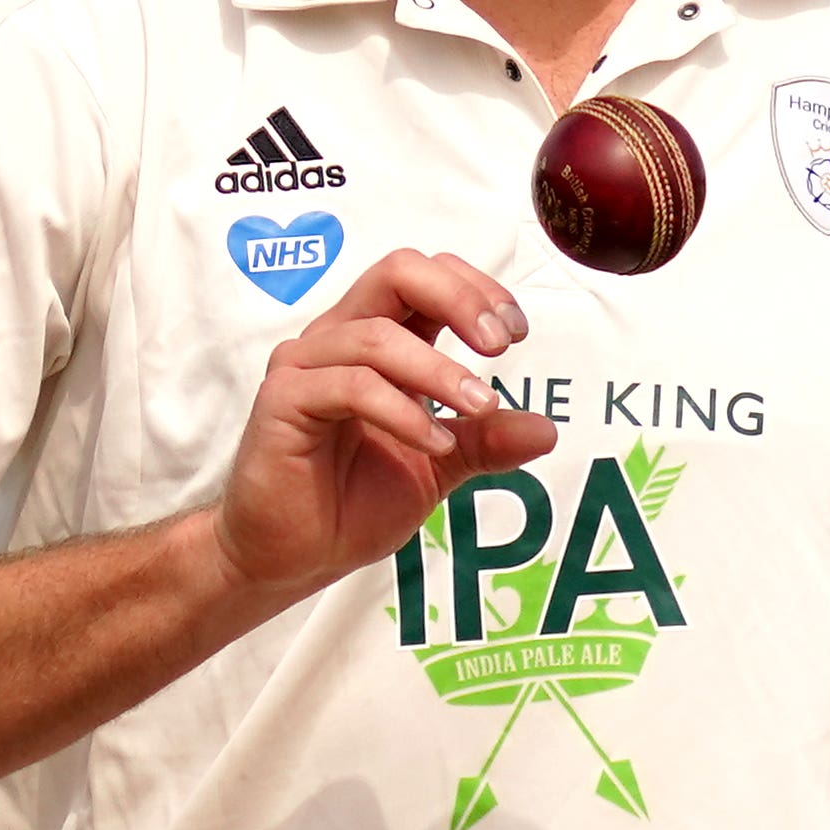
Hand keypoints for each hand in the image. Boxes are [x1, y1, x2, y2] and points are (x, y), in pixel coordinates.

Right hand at [212, 250, 561, 593]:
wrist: (292, 558)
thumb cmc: (350, 503)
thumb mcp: (437, 467)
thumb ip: (484, 441)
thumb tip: (546, 429)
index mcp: (377, 342)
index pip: (425, 276)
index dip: (475, 290)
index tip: (514, 333)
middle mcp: (338, 339)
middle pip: (397, 271)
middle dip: (459, 298)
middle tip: (499, 345)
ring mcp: (305, 366)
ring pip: (379, 336)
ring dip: (440, 372)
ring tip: (479, 409)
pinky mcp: (282, 400)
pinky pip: (350, 386)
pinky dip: (403, 411)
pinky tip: (435, 442)